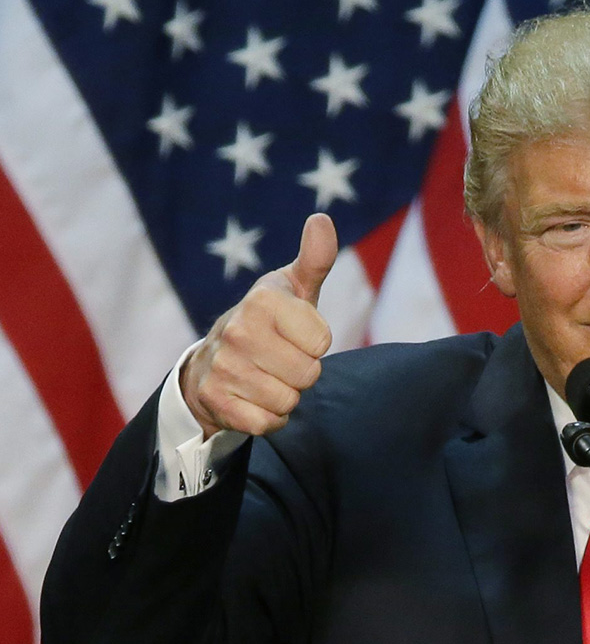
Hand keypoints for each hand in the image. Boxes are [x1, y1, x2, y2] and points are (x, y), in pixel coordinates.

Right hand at [182, 213, 337, 438]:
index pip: (322, 342)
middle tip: (280, 359)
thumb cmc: (268, 321)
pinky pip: (267, 424)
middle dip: (302, 372)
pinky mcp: (215, 401)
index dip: (315, 343)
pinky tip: (253, 398)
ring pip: (289, 401)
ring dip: (285, 395)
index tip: (295, 334)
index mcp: (262, 300)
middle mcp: (238, 330)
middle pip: (308, 374)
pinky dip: (268, 418)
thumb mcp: (293, 288)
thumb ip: (315, 259)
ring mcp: (223, 367)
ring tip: (266, 376)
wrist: (212, 361)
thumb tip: (322, 219)